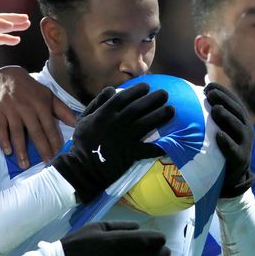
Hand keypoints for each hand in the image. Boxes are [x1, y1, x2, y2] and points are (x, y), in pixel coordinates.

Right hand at [0, 67, 76, 167]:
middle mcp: (27, 108)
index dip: (55, 142)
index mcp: (41, 105)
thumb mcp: (48, 96)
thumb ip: (62, 110)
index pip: (50, 127)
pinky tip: (7, 152)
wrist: (7, 76)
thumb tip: (76, 124)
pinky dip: (3, 140)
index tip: (59, 155)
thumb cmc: (31, 89)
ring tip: (24, 165)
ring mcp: (12, 110)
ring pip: (17, 133)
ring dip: (21, 150)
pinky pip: (1, 128)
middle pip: (36, 132)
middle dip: (42, 149)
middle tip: (47, 163)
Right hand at [53, 83, 173, 202]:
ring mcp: (125, 138)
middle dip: (154, 99)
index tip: (147, 87)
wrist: (83, 168)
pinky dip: (158, 146)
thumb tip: (111, 90)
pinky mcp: (130, 154)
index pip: (124, 97)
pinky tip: (168, 142)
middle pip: (139, 107)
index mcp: (104, 113)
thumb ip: (97, 103)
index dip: (137, 90)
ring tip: (171, 110)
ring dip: (160, 116)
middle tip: (165, 94)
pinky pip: (148, 149)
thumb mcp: (84, 119)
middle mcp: (116, 123)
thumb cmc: (82, 143)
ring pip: (146, 124)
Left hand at [204, 83, 254, 197]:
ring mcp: (245, 144)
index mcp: (240, 119)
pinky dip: (227, 142)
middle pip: (237, 111)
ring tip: (216, 109)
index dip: (223, 91)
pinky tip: (219, 136)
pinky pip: (234, 150)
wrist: (232, 175)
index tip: (208, 86)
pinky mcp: (241, 158)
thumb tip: (190, 95)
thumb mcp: (218, 128)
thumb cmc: (220, 146)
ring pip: (239, 127)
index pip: (233, 101)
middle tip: (210, 94)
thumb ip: (211, 114)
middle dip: (224, 100)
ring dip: (227, 117)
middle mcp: (245, 129)